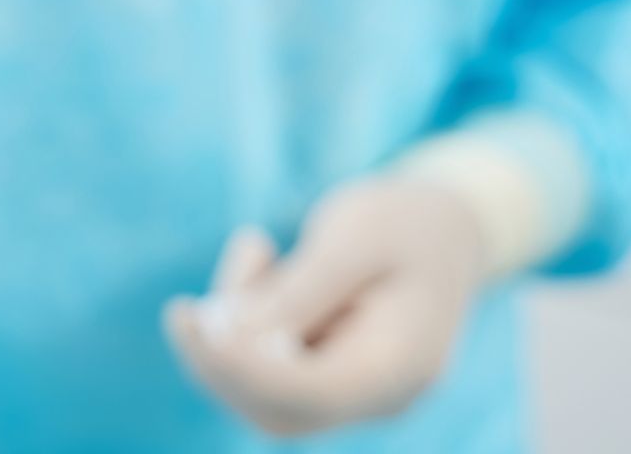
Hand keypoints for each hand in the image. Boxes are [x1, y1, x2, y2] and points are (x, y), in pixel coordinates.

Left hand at [163, 178, 488, 437]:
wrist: (448, 224)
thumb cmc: (407, 221)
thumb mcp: (357, 237)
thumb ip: (300, 289)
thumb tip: (231, 336)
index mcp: (400, 365)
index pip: (309, 393)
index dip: (243, 367)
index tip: (193, 323)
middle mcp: (378, 395)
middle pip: (278, 410)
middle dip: (220, 364)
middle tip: (182, 309)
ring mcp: (354, 391)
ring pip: (264, 392)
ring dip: (230, 331)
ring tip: (254, 248)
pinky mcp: (327, 373)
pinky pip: (268, 366)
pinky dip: (244, 319)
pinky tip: (259, 252)